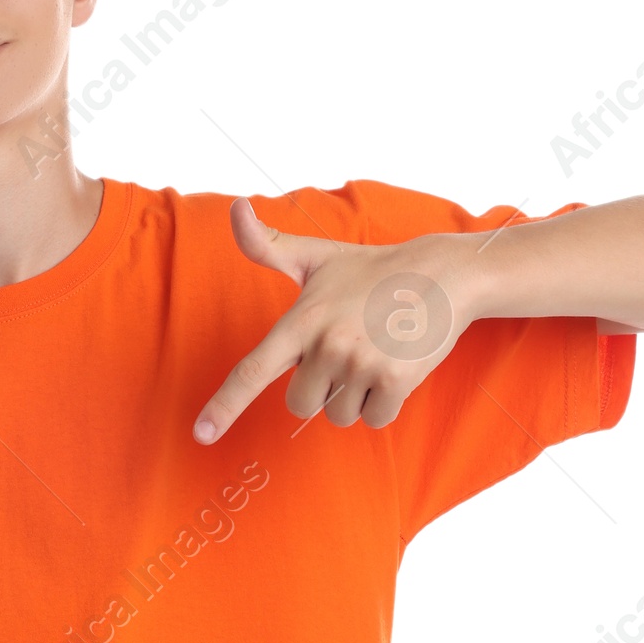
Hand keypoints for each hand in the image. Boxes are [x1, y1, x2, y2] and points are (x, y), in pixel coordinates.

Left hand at [193, 198, 487, 442]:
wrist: (442, 274)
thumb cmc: (371, 270)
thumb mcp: (317, 256)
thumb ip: (269, 245)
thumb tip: (236, 208)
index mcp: (301, 319)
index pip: (252, 370)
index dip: (224, 406)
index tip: (201, 434)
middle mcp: (327, 344)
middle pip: (300, 404)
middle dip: (320, 388)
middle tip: (347, 351)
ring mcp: (362, 363)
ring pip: (339, 414)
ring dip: (355, 395)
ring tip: (374, 353)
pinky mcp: (396, 381)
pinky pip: (374, 420)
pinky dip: (384, 404)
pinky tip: (395, 367)